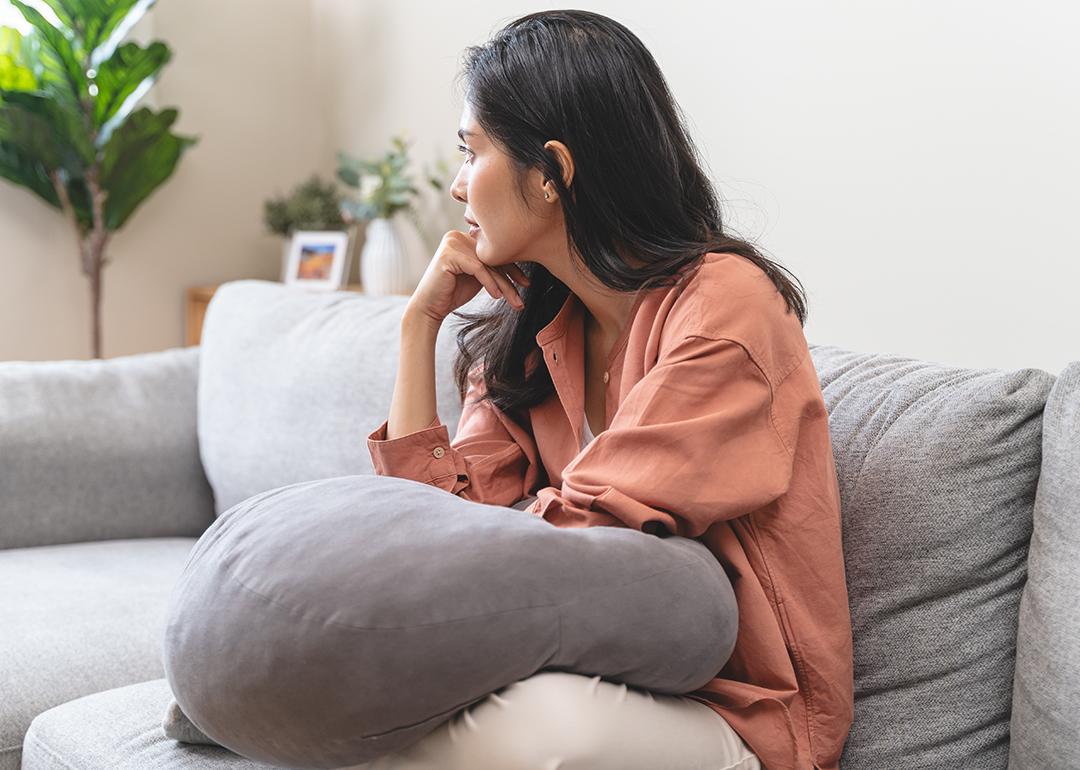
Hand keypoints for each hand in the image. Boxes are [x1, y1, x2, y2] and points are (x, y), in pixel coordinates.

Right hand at [405, 229, 530, 326]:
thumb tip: (520, 265)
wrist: (430, 307)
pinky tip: (496, 296)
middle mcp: (456, 235)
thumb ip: (491, 265)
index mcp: (464, 237)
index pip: (493, 251)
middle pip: (491, 257)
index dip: (512, 267)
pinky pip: (478, 268)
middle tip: (524, 294)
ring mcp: (451, 243)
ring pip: (487, 264)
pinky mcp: (448, 254)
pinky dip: (490, 283)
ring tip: (515, 301)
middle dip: (510, 278)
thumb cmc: (453, 293)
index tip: (526, 283)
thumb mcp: (478, 276)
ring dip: (504, 285)